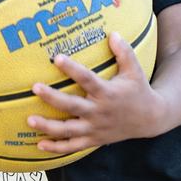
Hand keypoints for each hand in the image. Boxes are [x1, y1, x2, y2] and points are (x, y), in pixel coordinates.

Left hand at [27, 32, 163, 153]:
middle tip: (35, 87)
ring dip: (49, 126)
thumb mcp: (134, 70)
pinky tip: (39, 144)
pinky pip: (73, 146)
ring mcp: (96, 128)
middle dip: (52, 97)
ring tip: (30, 119)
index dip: (72, 69)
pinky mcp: (94, 140)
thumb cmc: (138, 90)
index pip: (87, 79)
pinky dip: (56, 148)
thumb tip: (112, 33)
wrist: (150, 119)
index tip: (57, 58)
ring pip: (69, 130)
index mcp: (108, 93)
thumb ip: (124, 52)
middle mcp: (100, 112)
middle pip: (72, 105)